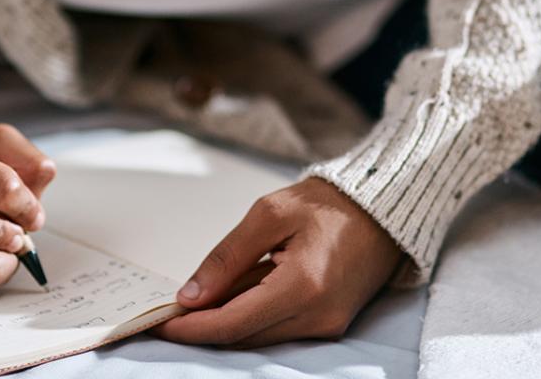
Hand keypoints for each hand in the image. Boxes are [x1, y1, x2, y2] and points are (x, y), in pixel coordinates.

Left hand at [153, 177, 402, 346]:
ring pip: (259, 337)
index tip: (160, 323)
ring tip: (198, 300)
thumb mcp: (269, 214)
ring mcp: (327, 325)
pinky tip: (233, 295)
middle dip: (203, 328)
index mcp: (303, 285)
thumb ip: (227, 257)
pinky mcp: (329, 325)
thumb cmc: (326, 204)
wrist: (380, 212)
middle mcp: (318, 316)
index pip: (234, 323)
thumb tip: (190, 295)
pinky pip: (278, 329)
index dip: (193, 328)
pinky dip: (250, 316)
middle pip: (244, 337)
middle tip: (168, 314)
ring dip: (225, 323)